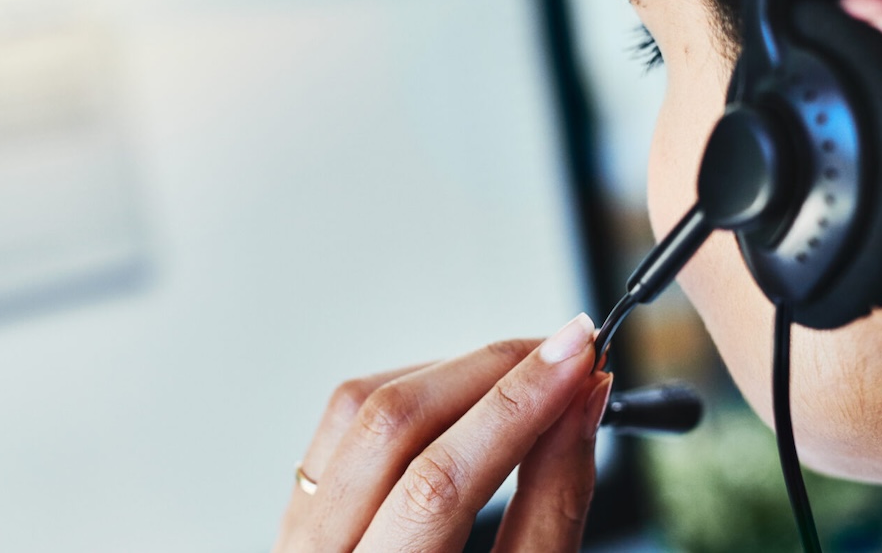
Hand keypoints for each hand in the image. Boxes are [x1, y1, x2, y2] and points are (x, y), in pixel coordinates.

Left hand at [274, 314, 614, 551]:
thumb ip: (552, 504)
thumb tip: (581, 403)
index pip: (440, 481)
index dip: (520, 405)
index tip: (583, 358)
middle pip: (394, 426)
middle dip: (492, 371)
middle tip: (570, 347)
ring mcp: (298, 540)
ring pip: (359, 410)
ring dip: (451, 371)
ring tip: (528, 368)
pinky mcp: (299, 518)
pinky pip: (342, 427)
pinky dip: (410, 394)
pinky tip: (465, 395)